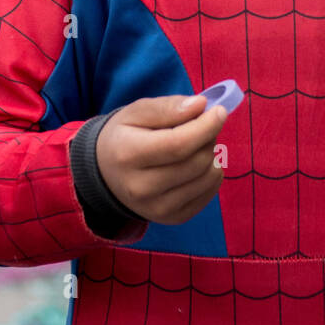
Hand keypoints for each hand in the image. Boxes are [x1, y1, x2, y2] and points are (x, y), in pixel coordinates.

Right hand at [96, 93, 228, 224]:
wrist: (105, 175)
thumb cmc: (124, 137)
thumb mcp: (135, 112)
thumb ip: (167, 107)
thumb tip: (201, 106)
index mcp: (128, 155)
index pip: (178, 144)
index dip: (206, 127)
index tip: (219, 111)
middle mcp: (141, 188)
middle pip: (196, 162)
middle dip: (208, 138)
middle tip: (201, 126)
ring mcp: (157, 208)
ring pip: (207, 178)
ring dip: (212, 155)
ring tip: (197, 145)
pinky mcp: (172, 218)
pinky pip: (209, 193)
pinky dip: (211, 174)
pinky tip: (196, 164)